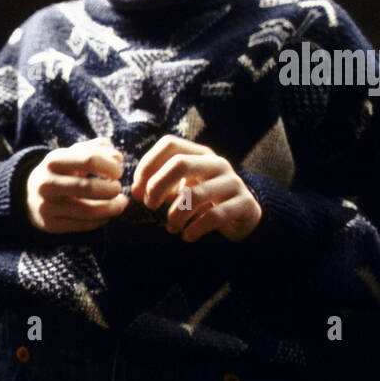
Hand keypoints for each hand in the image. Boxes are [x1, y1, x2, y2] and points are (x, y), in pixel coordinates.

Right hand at [24, 137, 128, 232]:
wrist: (30, 194)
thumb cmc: (61, 171)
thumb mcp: (73, 154)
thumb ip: (97, 149)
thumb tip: (117, 158)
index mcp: (53, 161)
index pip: (89, 160)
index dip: (110, 166)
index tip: (118, 171)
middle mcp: (47, 183)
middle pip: (88, 187)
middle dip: (112, 189)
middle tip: (118, 188)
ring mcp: (47, 206)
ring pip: (89, 211)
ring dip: (113, 208)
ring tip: (121, 202)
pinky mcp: (50, 224)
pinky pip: (84, 225)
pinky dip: (102, 220)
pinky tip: (107, 214)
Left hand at [131, 136, 261, 241]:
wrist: (243, 217)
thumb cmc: (204, 201)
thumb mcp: (182, 188)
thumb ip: (160, 185)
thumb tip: (135, 191)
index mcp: (200, 154)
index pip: (169, 144)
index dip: (147, 165)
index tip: (137, 189)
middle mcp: (217, 163)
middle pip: (180, 163)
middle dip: (157, 186)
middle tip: (150, 205)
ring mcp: (233, 182)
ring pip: (195, 194)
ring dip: (175, 214)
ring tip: (171, 226)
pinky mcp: (244, 204)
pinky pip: (214, 216)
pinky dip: (194, 229)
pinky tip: (187, 236)